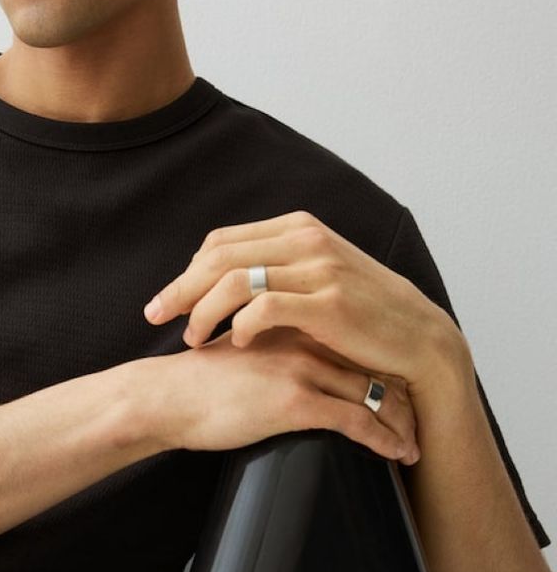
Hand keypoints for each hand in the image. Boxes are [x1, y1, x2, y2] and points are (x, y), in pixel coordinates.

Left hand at [143, 209, 454, 399]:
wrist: (418, 339)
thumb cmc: (360, 316)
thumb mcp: (316, 278)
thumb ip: (274, 271)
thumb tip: (220, 284)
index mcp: (296, 228)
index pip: (220, 243)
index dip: (186, 272)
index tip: (166, 302)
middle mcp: (305, 239)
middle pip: (217, 257)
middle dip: (178, 290)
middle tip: (154, 318)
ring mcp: (318, 268)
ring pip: (234, 280)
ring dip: (201, 311)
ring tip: (192, 339)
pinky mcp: (329, 303)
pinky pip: (264, 307)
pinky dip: (240, 325)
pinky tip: (235, 342)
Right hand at [147, 325, 420, 463]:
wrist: (163, 399)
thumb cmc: (191, 385)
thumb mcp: (235, 354)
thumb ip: (265, 352)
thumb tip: (279, 376)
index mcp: (290, 325)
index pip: (353, 342)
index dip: (381, 367)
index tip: (399, 392)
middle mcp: (302, 340)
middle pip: (372, 364)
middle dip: (403, 396)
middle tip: (421, 421)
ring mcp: (301, 368)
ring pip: (373, 392)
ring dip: (402, 423)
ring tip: (415, 446)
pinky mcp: (295, 401)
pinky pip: (357, 421)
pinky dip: (384, 440)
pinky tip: (398, 454)